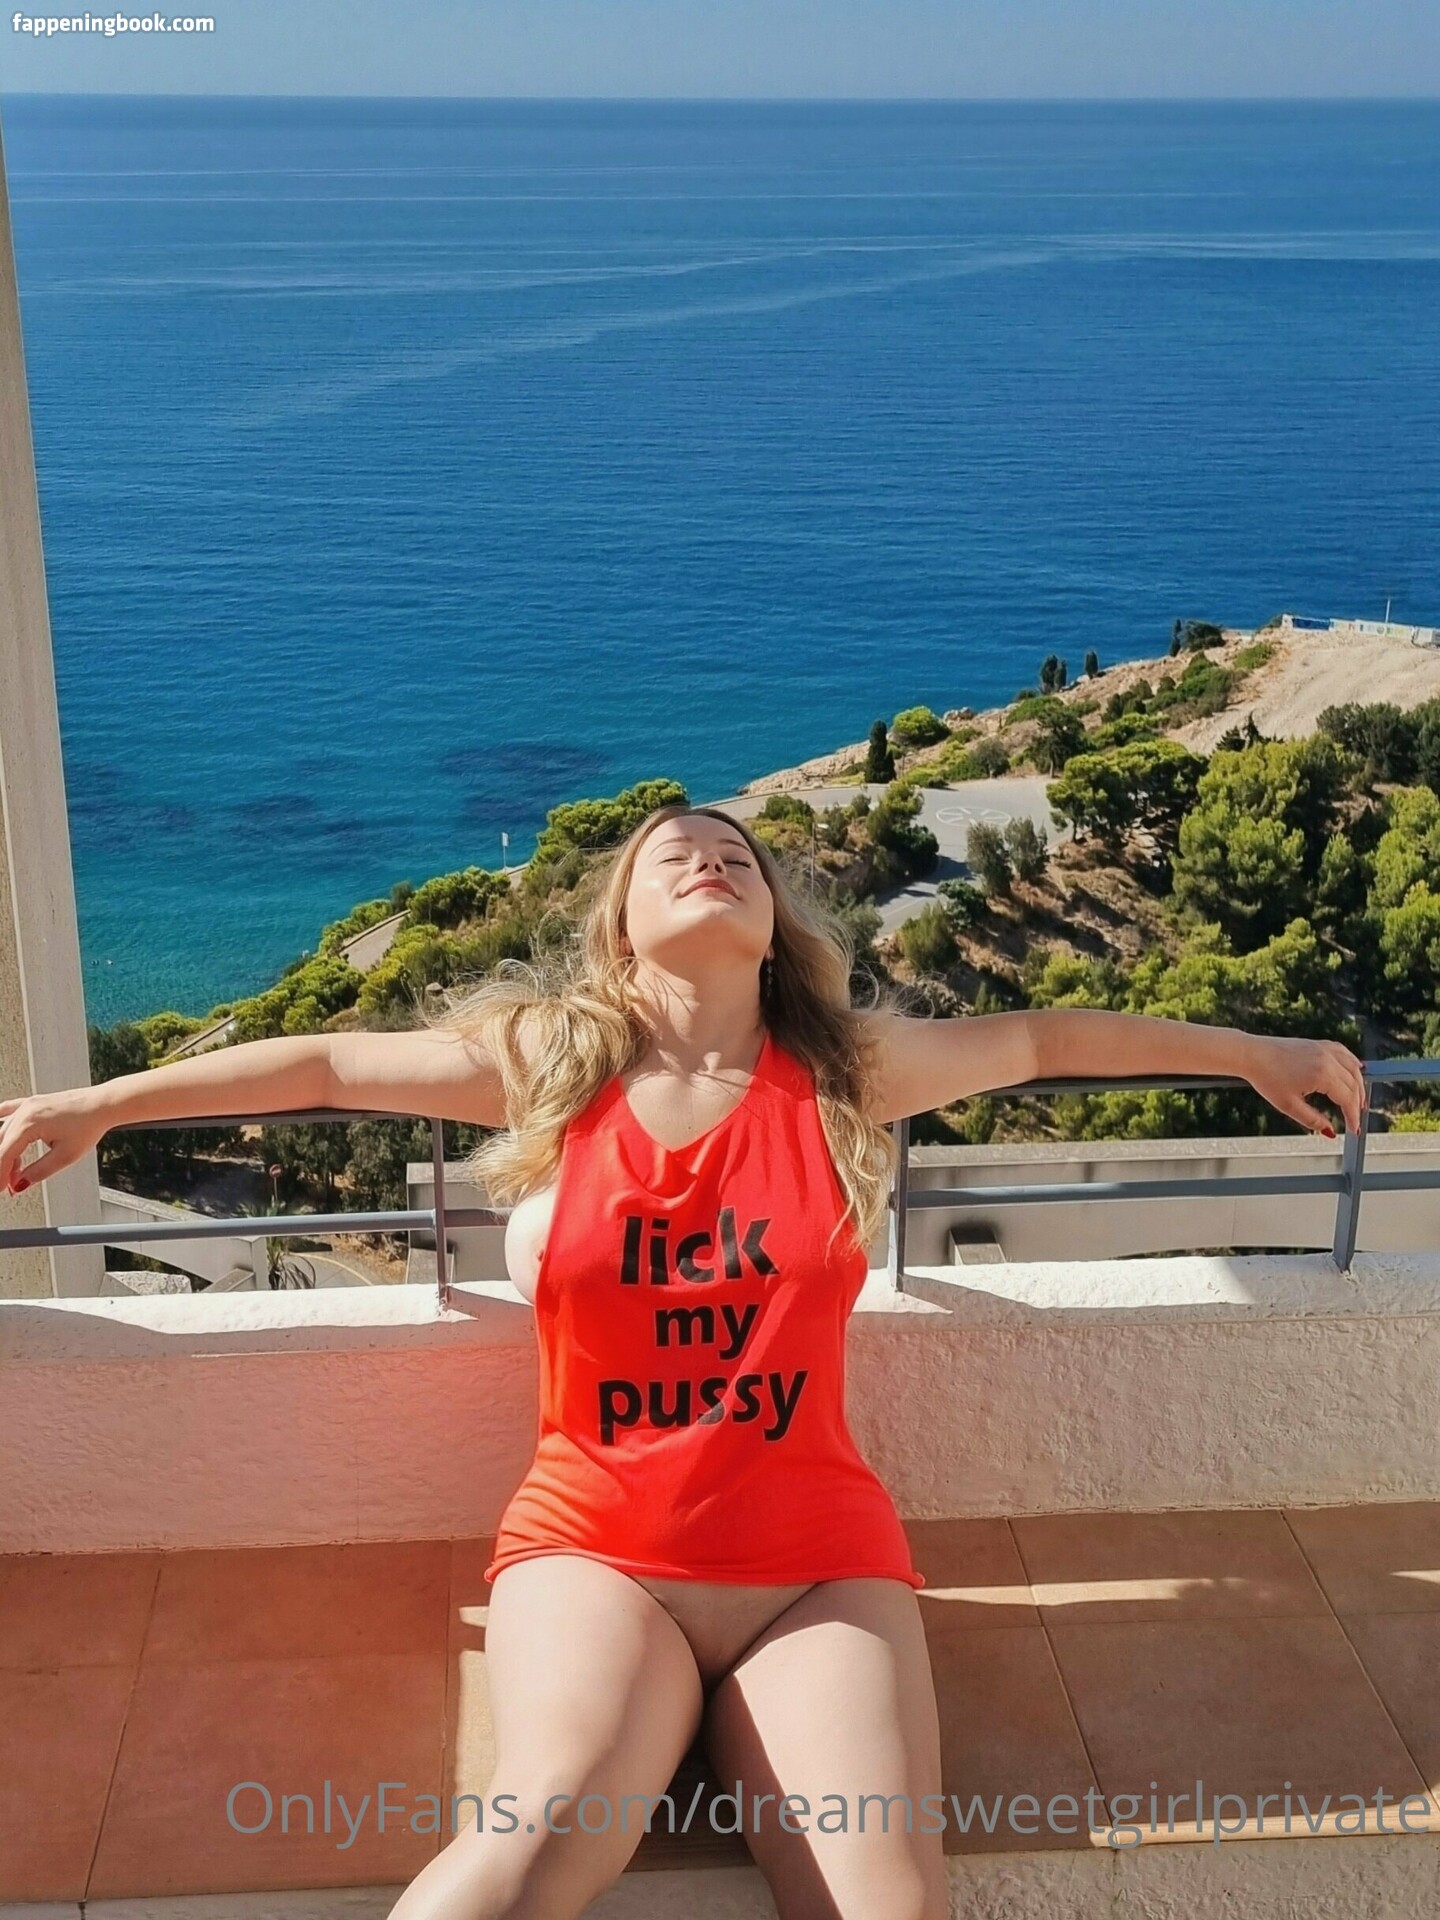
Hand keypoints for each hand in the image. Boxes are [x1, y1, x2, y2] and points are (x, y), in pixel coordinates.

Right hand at [0, 1089, 105, 1194]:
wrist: (103, 1105)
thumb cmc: (90, 1125)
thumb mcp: (65, 1156)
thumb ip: (39, 1172)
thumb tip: (20, 1184)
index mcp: (29, 1124)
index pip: (4, 1155)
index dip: (0, 1175)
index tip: (1, 1188)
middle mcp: (24, 1112)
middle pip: (1, 1144)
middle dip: (3, 1167)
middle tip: (9, 1185)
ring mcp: (27, 1105)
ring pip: (3, 1132)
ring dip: (6, 1153)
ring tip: (17, 1170)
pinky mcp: (32, 1103)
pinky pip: (7, 1114)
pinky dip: (3, 1129)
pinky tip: (1, 1139)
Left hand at [1241, 1035, 1367, 1137]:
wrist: (1252, 1055)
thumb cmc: (1266, 1079)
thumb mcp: (1288, 1106)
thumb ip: (1312, 1120)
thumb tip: (1330, 1131)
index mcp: (1323, 1075)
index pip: (1347, 1100)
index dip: (1353, 1117)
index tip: (1355, 1130)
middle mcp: (1328, 1059)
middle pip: (1354, 1085)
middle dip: (1357, 1104)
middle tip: (1356, 1118)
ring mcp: (1324, 1049)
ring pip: (1353, 1068)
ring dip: (1359, 1085)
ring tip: (1359, 1101)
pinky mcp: (1318, 1043)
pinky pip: (1344, 1053)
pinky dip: (1353, 1063)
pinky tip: (1357, 1070)